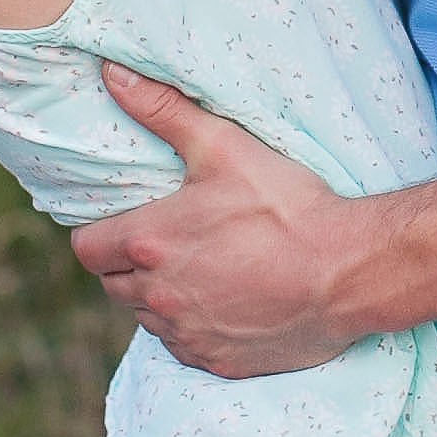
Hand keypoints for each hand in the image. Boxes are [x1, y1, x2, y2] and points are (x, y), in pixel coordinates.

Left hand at [68, 67, 360, 377]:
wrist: (349, 270)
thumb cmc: (287, 205)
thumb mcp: (224, 146)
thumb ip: (163, 111)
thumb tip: (112, 74)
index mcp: (150, 243)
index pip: (86, 250)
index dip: (99, 235)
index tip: (124, 224)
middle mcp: (158, 297)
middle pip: (113, 285)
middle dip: (129, 265)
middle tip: (168, 242)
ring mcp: (188, 334)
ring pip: (148, 318)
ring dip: (160, 297)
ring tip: (200, 269)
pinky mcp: (217, 362)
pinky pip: (184, 347)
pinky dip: (193, 328)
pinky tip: (225, 302)